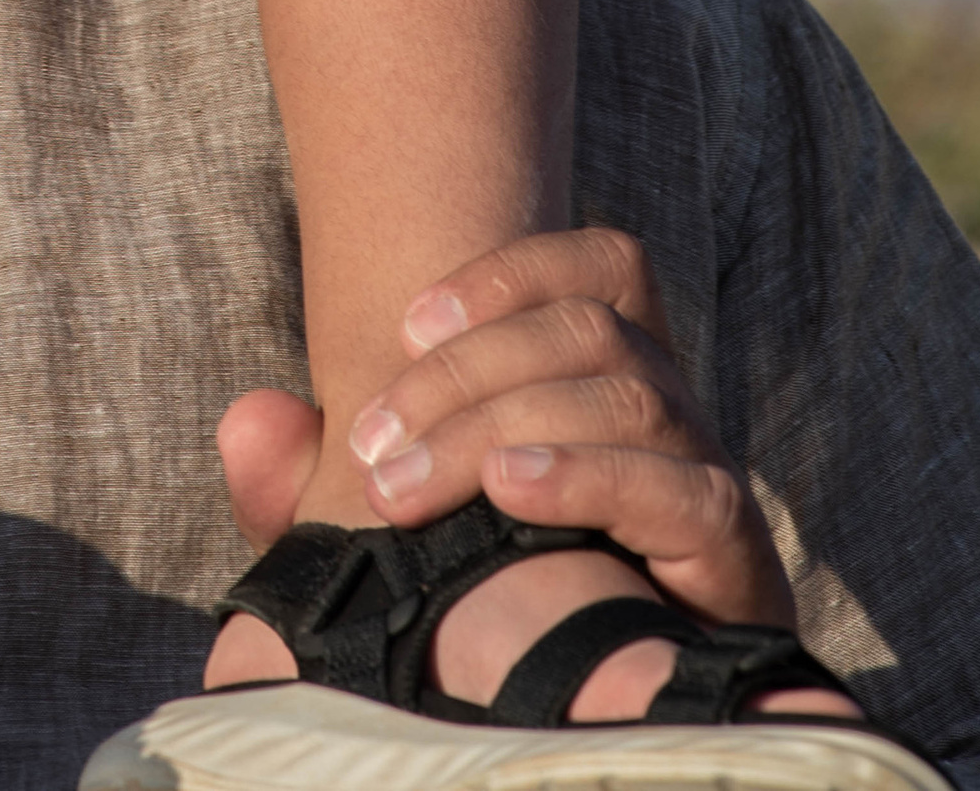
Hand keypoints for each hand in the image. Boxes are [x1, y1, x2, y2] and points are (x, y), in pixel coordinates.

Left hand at [212, 226, 846, 722]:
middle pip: (585, 329)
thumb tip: (249, 421)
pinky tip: (512, 491)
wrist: (618, 714)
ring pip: (626, 392)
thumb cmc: (503, 599)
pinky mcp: (731, 555)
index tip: (406, 323)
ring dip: (501, 423)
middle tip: (373, 446)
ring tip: (415, 484)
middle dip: (464, 371)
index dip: (505, 274)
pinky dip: (586, 474)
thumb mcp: (394, 530)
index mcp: (609, 373)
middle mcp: (671, 407)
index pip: (597, 265)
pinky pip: (678, 486)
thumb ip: (315, 480)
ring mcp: (705, 475)